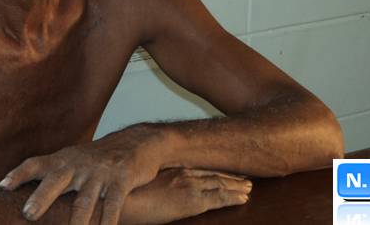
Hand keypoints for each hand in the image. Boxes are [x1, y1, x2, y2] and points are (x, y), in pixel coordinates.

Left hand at [0, 127, 163, 224]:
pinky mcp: (121, 180)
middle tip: (28, 214)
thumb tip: (21, 191)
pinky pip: (112, 206)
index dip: (19, 173)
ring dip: (75, 222)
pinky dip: (106, 223)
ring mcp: (100, 172)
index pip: (37, 163)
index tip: (2, 186)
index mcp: (65, 159)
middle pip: (57, 179)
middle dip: (42, 197)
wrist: (137, 142)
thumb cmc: (99, 158)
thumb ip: (53, 173)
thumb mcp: (75, 160)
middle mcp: (79, 164)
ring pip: (84, 200)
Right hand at [120, 168, 251, 224]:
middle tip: (245, 177)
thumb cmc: (124, 195)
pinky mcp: (192, 201)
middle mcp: (183, 173)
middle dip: (229, 175)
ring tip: (249, 187)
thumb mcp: (139, 184)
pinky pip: (219, 198)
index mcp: (171, 169)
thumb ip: (151, 184)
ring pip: (220, 184)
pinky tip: (244, 198)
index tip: (226, 169)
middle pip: (212, 173)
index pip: (198, 168)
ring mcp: (189, 186)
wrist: (121, 200)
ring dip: (236, 185)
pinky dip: (233, 197)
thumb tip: (153, 190)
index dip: (213, 169)